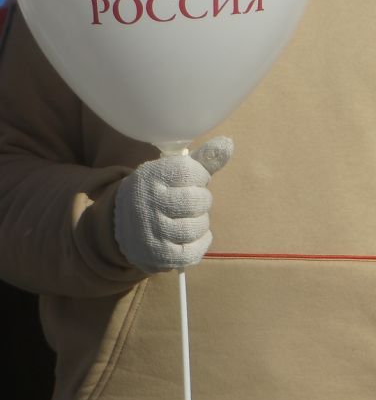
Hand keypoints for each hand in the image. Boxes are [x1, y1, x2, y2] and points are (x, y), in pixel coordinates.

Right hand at [112, 138, 233, 273]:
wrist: (123, 224)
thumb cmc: (159, 192)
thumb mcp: (175, 171)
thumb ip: (203, 159)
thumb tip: (228, 144)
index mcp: (150, 176)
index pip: (191, 171)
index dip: (199, 177)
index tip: (188, 180)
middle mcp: (146, 202)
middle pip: (198, 201)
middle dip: (201, 202)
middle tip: (188, 203)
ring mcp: (150, 231)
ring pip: (197, 227)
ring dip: (200, 224)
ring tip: (186, 220)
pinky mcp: (157, 256)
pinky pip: (194, 251)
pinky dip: (200, 243)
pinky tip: (191, 236)